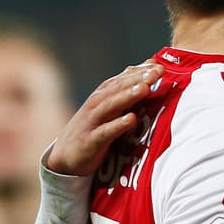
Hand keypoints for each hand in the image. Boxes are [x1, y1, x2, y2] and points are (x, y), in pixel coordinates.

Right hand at [47, 60, 164, 176]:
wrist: (64, 157)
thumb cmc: (93, 128)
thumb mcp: (107, 108)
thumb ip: (126, 89)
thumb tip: (148, 66)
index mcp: (103, 95)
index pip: (122, 78)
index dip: (140, 71)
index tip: (159, 65)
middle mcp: (97, 105)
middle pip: (118, 88)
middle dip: (137, 79)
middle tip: (157, 72)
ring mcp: (92, 122)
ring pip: (111, 106)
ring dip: (127, 96)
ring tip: (145, 88)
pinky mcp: (90, 141)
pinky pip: (105, 132)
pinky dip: (117, 125)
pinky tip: (131, 119)